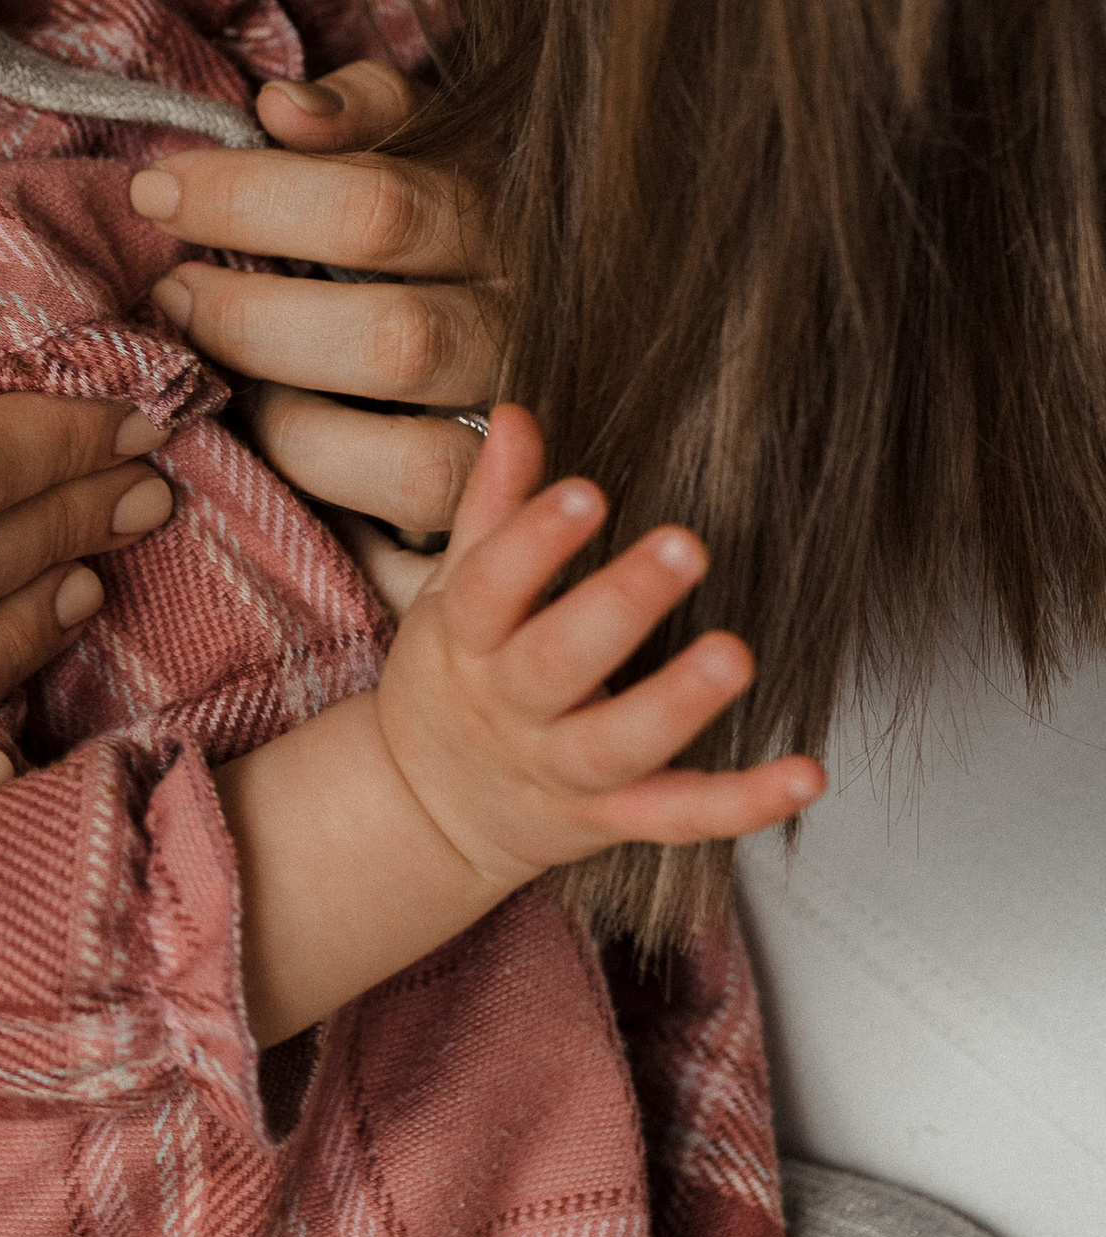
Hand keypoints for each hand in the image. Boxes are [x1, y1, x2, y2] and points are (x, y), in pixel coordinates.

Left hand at [130, 62, 495, 606]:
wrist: (573, 313)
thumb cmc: (451, 218)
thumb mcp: (426, 138)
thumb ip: (363, 112)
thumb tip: (283, 109)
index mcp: (503, 223)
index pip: (377, 208)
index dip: (250, 201)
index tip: (157, 192)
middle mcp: (526, 332)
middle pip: (393, 342)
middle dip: (253, 322)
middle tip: (173, 293)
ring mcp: (519, 436)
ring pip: (410, 464)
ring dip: (291, 427)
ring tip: (225, 383)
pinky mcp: (494, 516)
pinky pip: (411, 544)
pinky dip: (335, 510)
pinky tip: (277, 460)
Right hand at [217, 403, 820, 1041]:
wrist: (431, 807)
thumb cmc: (459, 675)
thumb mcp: (453, 590)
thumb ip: (492, 506)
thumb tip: (517, 416)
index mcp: (467, 640)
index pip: (489, 589)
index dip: (532, 543)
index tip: (586, 493)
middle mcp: (510, 708)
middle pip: (554, 664)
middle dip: (619, 607)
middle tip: (686, 546)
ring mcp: (560, 770)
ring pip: (616, 746)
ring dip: (677, 704)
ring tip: (735, 655)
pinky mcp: (611, 820)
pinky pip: (679, 817)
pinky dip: (744, 802)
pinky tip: (806, 773)